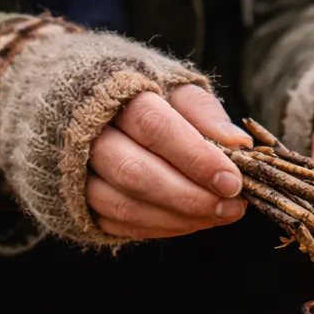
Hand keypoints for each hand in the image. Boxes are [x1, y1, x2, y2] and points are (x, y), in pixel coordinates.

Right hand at [87, 84, 250, 239]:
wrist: (73, 102)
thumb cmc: (136, 93)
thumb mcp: (171, 86)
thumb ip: (203, 112)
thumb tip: (240, 146)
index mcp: (110, 91)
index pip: (154, 127)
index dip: (196, 157)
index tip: (232, 181)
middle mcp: (84, 133)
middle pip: (136, 173)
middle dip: (190, 196)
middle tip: (232, 207)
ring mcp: (74, 171)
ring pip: (124, 205)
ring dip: (177, 218)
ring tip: (217, 216)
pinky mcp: (75, 201)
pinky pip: (117, 223)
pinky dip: (158, 227)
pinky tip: (189, 221)